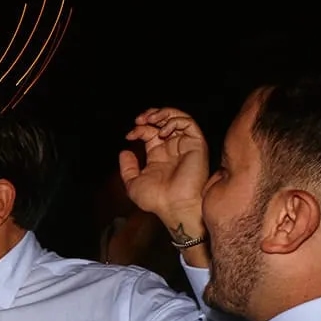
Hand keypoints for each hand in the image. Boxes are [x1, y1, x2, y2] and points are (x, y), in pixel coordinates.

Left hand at [118, 108, 207, 243]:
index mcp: (159, 155)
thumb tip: (124, 151)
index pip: (149, 132)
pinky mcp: (196, 145)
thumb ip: (127, 168)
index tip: (129, 135)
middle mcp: (172, 149)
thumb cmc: (156, 200)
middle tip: (139, 120)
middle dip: (151, 115)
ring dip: (163, 113)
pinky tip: (163, 131)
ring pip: (178, 118)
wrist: (173, 206)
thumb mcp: (133, 184)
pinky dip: (174, 121)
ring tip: (150, 119)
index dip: (139, 129)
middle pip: (164, 121)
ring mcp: (185, 146)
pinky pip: (189, 123)